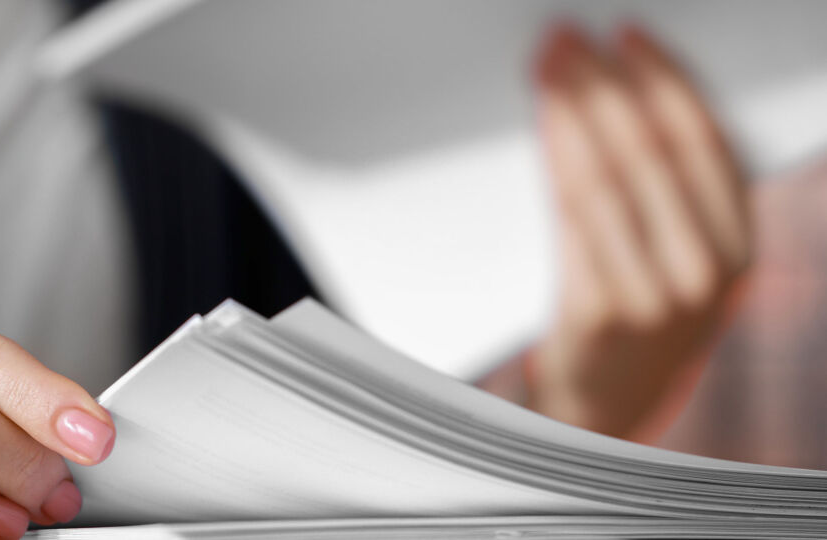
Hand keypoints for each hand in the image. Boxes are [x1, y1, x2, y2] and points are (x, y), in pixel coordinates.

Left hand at [530, 24, 750, 438]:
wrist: (604, 403)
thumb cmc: (638, 315)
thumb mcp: (679, 254)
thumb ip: (667, 189)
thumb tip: (621, 92)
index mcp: (739, 246)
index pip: (706, 139)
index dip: (665, 77)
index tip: (627, 34)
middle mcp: (706, 270)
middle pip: (651, 148)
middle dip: (605, 80)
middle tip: (568, 37)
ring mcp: (654, 294)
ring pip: (608, 172)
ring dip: (573, 106)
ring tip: (546, 63)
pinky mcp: (599, 309)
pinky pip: (573, 212)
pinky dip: (556, 153)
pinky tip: (542, 118)